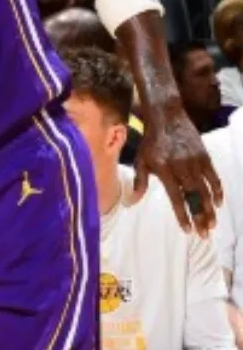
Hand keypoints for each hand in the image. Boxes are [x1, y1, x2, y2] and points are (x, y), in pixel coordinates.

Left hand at [135, 98, 221, 235]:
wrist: (166, 116)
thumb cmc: (150, 141)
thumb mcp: (140, 160)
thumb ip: (140, 181)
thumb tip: (131, 202)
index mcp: (163, 170)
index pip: (175, 197)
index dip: (182, 215)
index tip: (188, 230)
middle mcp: (180, 166)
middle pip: (193, 197)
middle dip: (199, 217)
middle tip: (204, 233)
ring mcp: (194, 161)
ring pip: (205, 190)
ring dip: (209, 209)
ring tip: (212, 224)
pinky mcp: (204, 155)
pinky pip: (213, 176)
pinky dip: (217, 190)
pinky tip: (217, 203)